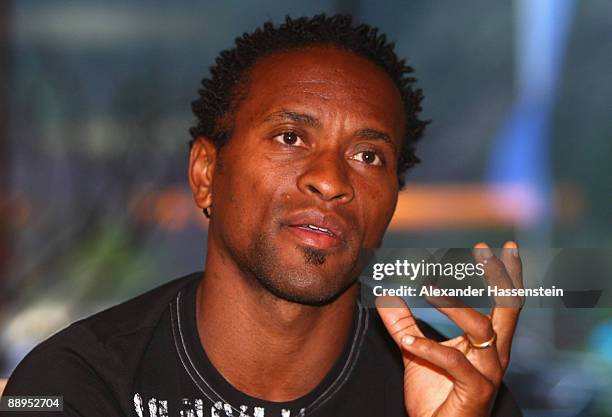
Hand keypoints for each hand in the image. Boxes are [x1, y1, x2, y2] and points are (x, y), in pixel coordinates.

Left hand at [376, 241, 522, 416]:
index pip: (502, 303)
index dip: (501, 274)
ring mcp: (487, 372)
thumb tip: (385, 294)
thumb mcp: (415, 351)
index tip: (493, 247)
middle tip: (485, 251)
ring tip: (428, 289)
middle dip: (499, 277)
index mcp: (487, 342)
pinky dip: (430, 349)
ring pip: (483, 330)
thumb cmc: (434, 394)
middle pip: (507, 308)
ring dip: (455, 306)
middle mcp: (494, 354)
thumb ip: (403, 323)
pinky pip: (455, 363)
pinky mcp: (475, 391)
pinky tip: (407, 343)